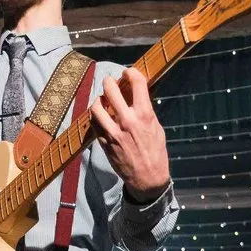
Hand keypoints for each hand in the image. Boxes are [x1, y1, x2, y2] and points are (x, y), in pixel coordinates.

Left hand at [88, 68, 169, 198]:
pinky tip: (100, 117)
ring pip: (96, 106)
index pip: (136, 82)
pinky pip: (93, 123)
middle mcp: (127, 120)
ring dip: (99, 100)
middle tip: (110, 82)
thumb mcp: (156, 128)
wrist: (147, 178)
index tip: (128, 73)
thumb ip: (145, 111)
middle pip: (110, 89)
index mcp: (144, 115)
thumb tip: (136, 97)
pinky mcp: (104, 142)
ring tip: (102, 101)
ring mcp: (113, 132)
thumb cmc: (155, 152)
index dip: (130, 72)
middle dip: (109, 82)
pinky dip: (96, 116)